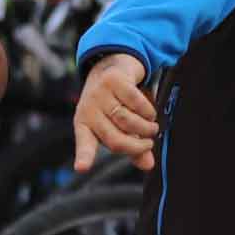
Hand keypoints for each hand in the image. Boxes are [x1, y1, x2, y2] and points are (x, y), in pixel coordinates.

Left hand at [72, 52, 158, 171]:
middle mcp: (89, 110)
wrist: (112, 66)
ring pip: (127, 121)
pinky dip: (148, 111)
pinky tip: (150, 112)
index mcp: (84, 125)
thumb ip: (132, 147)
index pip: (85, 145)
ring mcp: (100, 94)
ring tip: (151, 127)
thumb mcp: (119, 126)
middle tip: (149, 143)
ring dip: (146, 128)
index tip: (82, 168)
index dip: (85, 157)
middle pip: (115, 139)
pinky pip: (137, 103)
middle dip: (137, 146)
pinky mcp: (113, 81)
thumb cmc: (114, 103)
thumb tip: (148, 165)